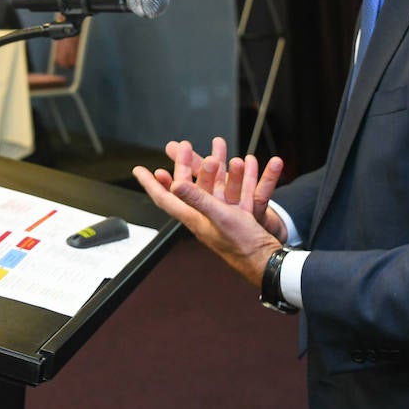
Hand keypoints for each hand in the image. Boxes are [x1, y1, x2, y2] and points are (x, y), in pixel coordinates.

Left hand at [133, 138, 284, 287]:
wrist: (269, 262)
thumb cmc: (243, 245)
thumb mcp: (219, 217)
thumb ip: (198, 200)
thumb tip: (175, 185)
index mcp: (194, 218)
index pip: (165, 198)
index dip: (151, 184)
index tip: (139, 170)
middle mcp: (205, 216)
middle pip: (191, 186)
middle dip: (187, 164)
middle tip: (184, 146)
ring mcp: (224, 215)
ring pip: (218, 184)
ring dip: (219, 165)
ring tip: (220, 146)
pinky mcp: (242, 216)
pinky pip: (241, 190)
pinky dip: (246, 176)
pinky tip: (252, 163)